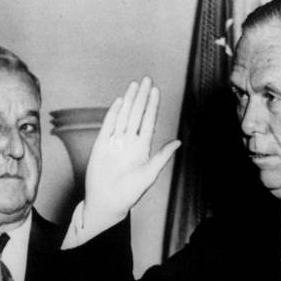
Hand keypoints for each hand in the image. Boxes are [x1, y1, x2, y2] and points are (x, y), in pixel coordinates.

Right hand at [81, 77, 179, 230]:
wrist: (107, 201)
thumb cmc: (130, 193)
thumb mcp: (149, 174)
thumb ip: (162, 156)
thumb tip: (178, 142)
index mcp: (142, 147)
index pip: (148, 121)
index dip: (152, 106)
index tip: (156, 90)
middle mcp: (130, 142)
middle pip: (137, 114)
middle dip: (142, 97)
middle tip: (146, 79)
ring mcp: (115, 142)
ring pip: (124, 115)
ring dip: (129, 100)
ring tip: (134, 85)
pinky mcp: (102, 144)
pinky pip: (109, 125)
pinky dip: (114, 112)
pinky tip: (120, 101)